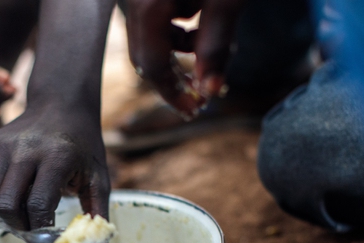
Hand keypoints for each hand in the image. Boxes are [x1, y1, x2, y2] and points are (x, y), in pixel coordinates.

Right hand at [0, 107, 110, 242]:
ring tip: (25, 212)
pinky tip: (14, 193)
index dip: (40, 236)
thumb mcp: (98, 179)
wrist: (61, 104)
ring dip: (5, 216)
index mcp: (56, 156)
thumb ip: (98, 218)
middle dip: (19, 227)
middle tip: (34, 229)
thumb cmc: (83, 148)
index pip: (38, 206)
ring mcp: (1, 146)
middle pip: (7, 206)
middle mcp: (24, 149)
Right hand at [125, 0, 246, 116]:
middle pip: (144, 55)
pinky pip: (156, 22)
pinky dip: (177, 34)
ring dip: (178, 54)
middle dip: (173, 77)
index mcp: (149, 5)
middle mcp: (137, 0)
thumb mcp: (225, 2)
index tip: (193, 110)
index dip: (172, 93)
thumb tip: (211, 89)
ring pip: (151, 39)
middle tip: (198, 96)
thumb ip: (216, 45)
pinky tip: (199, 29)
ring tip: (207, 55)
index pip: (151, 64)